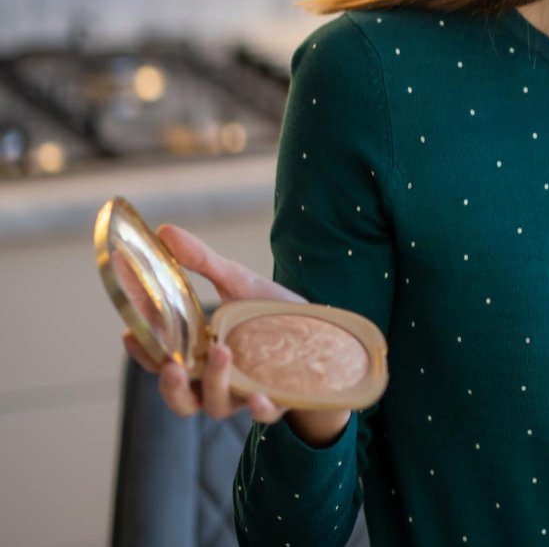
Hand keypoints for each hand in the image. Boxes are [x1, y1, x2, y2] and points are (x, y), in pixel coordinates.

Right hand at [120, 223, 303, 424]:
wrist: (323, 331)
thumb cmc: (269, 311)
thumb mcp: (236, 282)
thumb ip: (201, 262)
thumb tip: (165, 231)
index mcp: (198, 357)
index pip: (160, 361)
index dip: (142, 353)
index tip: (128, 334)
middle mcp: (215, 382)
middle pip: (181, 399)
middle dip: (171, 387)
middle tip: (172, 366)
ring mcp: (246, 393)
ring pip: (217, 405)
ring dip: (214, 383)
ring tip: (220, 352)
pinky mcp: (279, 399)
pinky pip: (265, 412)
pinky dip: (260, 408)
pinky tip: (259, 397)